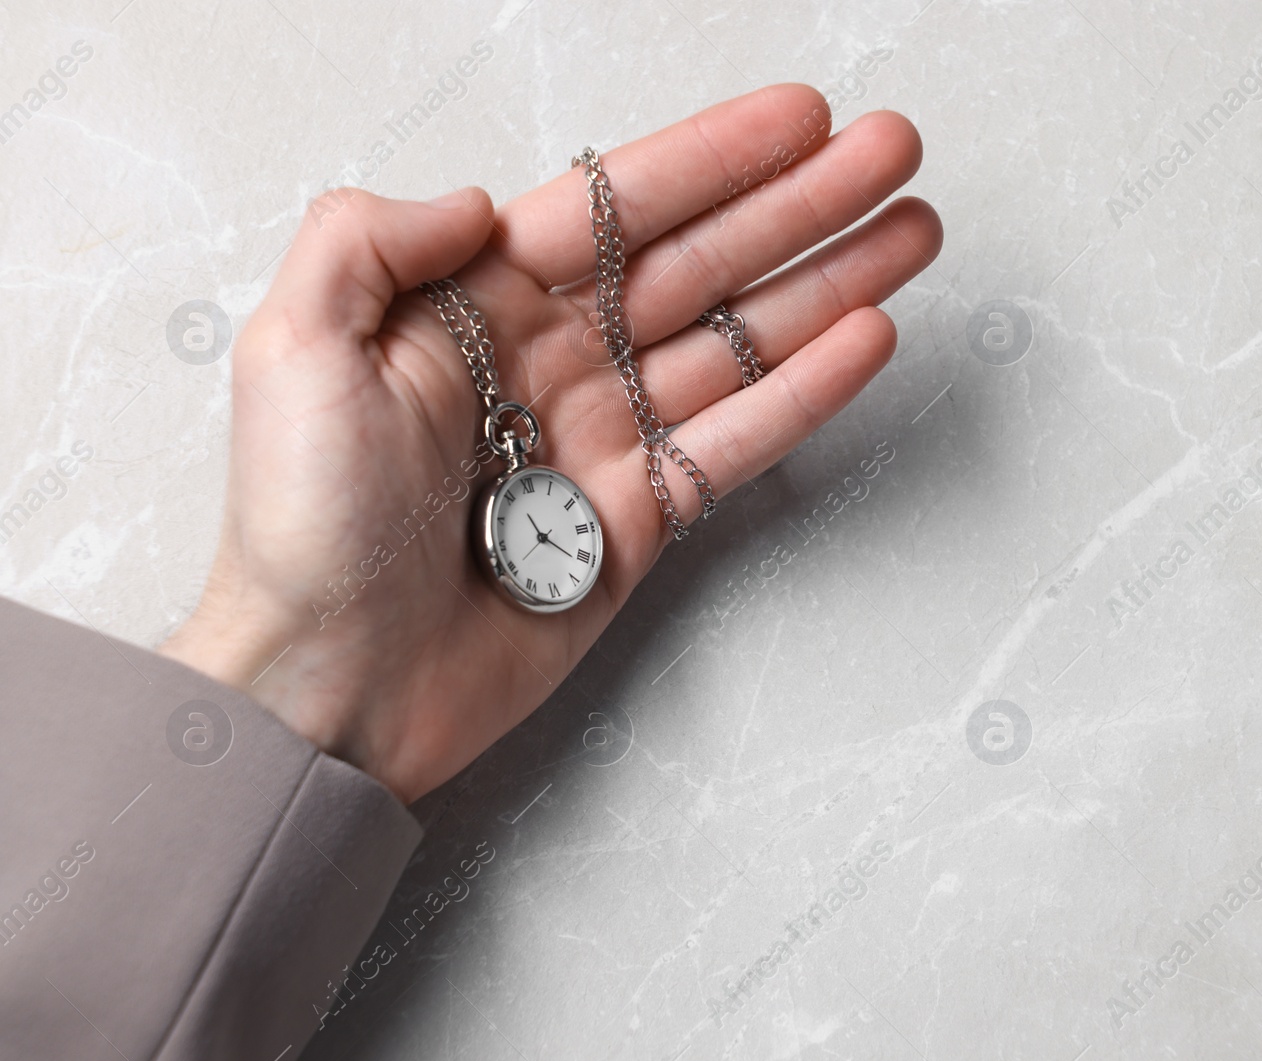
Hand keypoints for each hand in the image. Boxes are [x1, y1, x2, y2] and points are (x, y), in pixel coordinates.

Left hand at [158, 85, 940, 803]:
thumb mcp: (297, 349)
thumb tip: (476, 203)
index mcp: (476, 305)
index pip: (619, 207)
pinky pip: (736, 442)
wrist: (330, 686)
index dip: (715, 157)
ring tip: (910, 233)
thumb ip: (372, 240)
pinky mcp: (639, 519)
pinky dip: (804, 393)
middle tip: (889, 153)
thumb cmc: (301, 530)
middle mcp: (553, 361)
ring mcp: (605, 440)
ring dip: (830, 284)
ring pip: (740, 343)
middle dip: (802, 204)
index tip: (799, 119)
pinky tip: (865, 338)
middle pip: (703, 261)